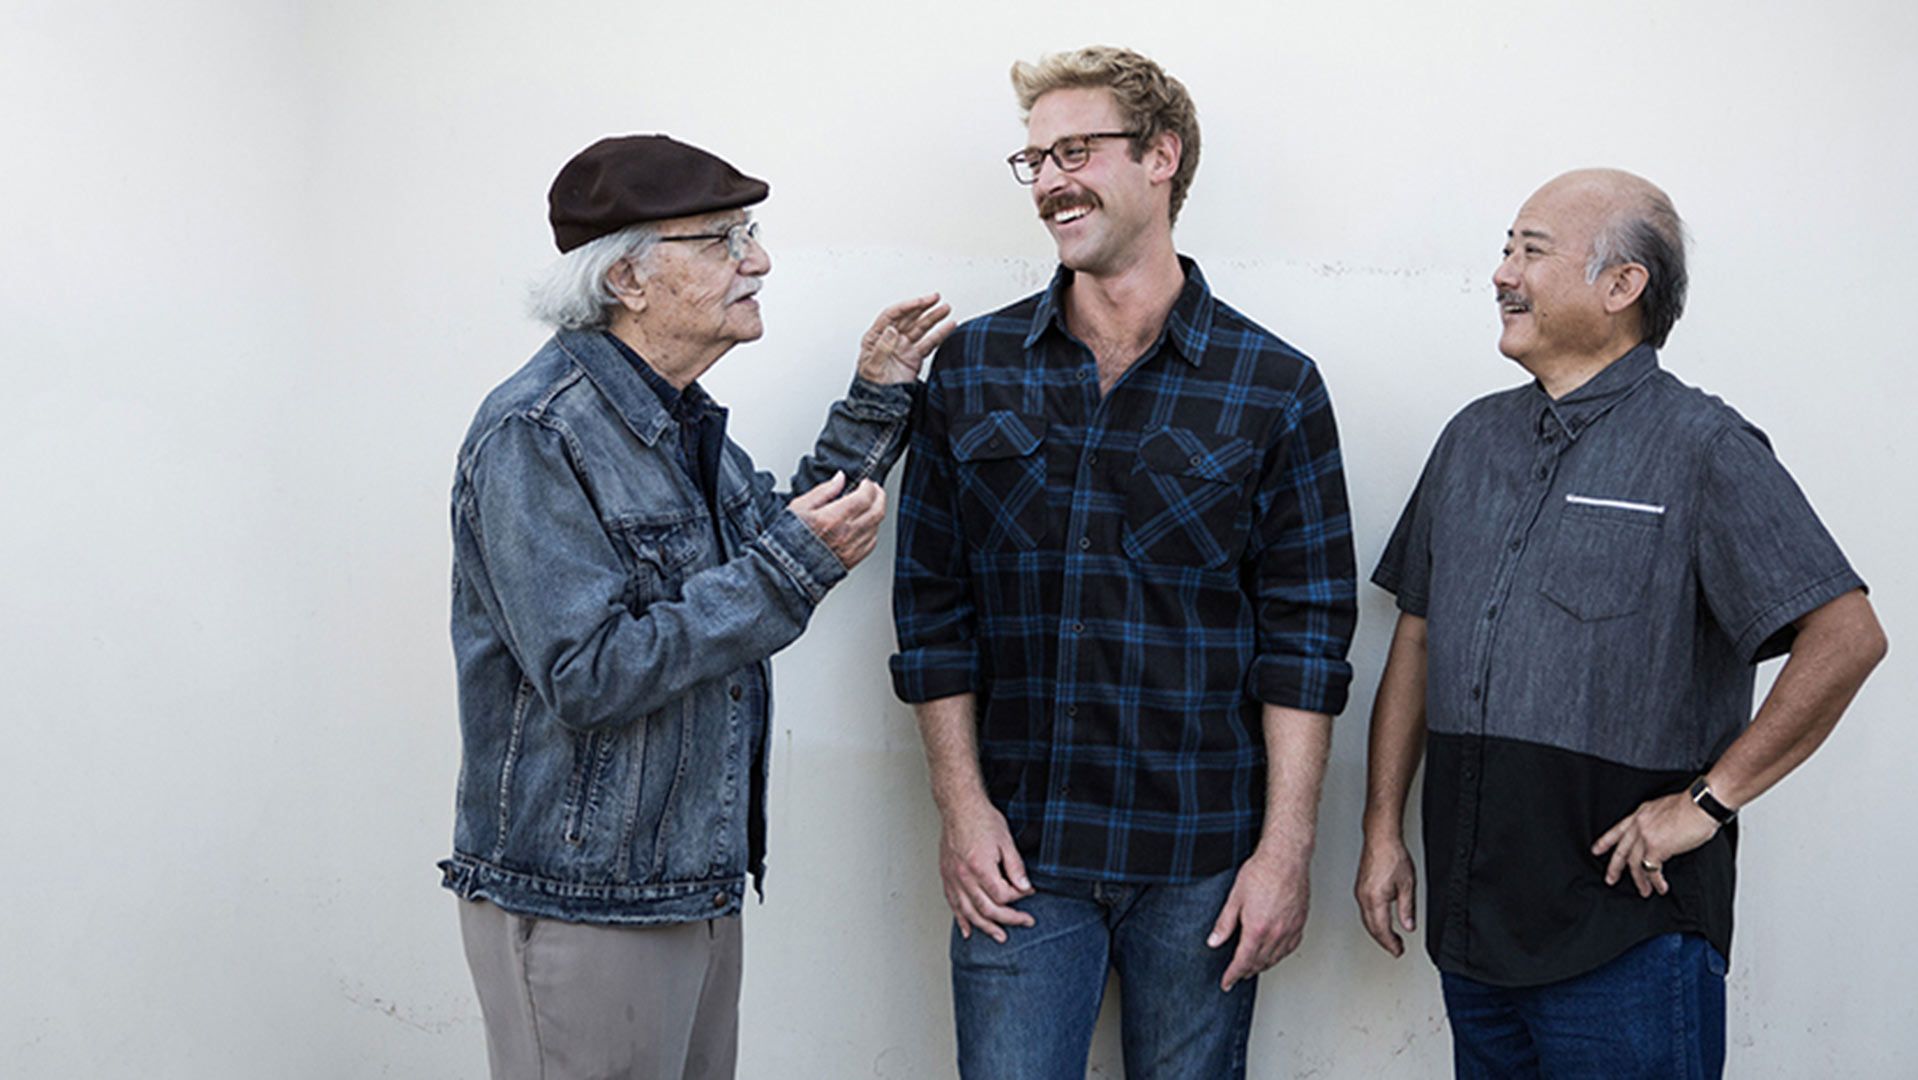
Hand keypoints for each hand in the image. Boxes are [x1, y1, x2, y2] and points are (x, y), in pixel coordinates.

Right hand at [788, 471, 885, 569]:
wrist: (788, 568)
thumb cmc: (789, 538)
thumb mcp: (800, 506)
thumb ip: (824, 490)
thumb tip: (840, 478)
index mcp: (833, 517)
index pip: (864, 497)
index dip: (869, 487)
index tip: (866, 482)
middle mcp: (846, 533)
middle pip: (877, 511)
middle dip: (879, 496)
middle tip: (875, 490)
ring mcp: (852, 548)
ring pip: (877, 526)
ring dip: (876, 512)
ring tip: (869, 505)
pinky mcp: (853, 559)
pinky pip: (872, 542)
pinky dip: (873, 530)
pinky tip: (865, 525)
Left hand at [857, 293, 955, 383]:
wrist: (880, 405)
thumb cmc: (871, 386)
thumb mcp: (872, 367)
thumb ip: (882, 348)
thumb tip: (891, 330)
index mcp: (875, 337)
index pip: (892, 315)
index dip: (907, 307)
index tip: (920, 302)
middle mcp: (890, 339)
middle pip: (908, 317)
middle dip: (922, 307)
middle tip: (935, 298)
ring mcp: (903, 347)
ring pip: (920, 327)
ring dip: (933, 317)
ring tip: (945, 309)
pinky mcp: (914, 357)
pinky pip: (928, 343)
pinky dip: (939, 335)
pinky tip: (949, 326)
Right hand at [937, 796, 1034, 942]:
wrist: (959, 807)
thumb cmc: (981, 819)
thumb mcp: (1006, 841)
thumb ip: (1015, 867)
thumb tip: (1024, 886)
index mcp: (980, 868)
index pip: (1003, 895)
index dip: (1019, 897)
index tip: (1029, 892)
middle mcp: (964, 877)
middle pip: (987, 910)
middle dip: (1008, 919)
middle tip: (1024, 922)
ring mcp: (953, 879)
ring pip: (969, 912)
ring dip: (985, 928)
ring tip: (999, 936)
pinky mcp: (947, 877)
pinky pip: (953, 904)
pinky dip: (961, 920)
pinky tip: (968, 930)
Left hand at [1208, 843, 1310, 991]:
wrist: (1286, 858)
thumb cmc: (1262, 872)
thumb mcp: (1235, 897)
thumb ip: (1224, 923)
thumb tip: (1214, 942)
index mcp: (1257, 929)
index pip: (1242, 962)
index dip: (1233, 975)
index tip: (1227, 983)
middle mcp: (1276, 933)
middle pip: (1260, 962)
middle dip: (1246, 971)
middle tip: (1237, 974)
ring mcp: (1290, 929)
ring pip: (1276, 958)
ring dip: (1263, 965)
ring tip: (1253, 966)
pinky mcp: (1300, 923)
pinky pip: (1291, 947)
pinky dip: (1280, 954)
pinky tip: (1275, 952)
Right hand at [1354, 834, 1417, 957]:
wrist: (1381, 839)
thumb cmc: (1393, 857)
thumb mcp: (1407, 885)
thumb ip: (1407, 909)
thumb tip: (1408, 926)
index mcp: (1375, 899)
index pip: (1382, 930)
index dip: (1390, 944)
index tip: (1398, 951)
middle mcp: (1364, 898)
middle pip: (1372, 928)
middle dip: (1384, 941)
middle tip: (1396, 948)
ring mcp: (1360, 893)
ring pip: (1367, 920)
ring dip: (1378, 932)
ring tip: (1390, 938)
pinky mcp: (1360, 888)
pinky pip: (1365, 911)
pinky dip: (1373, 921)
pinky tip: (1381, 921)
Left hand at [1592, 792, 1720, 897]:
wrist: (1701, 805)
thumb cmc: (1691, 806)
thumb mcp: (1664, 809)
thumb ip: (1655, 821)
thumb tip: (1658, 835)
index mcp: (1640, 814)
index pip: (1617, 829)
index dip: (1605, 841)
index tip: (1596, 850)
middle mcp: (1639, 824)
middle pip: (1621, 850)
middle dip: (1614, 867)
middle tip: (1610, 879)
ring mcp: (1645, 836)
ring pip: (1634, 863)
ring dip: (1640, 880)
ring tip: (1644, 891)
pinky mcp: (1656, 848)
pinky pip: (1651, 870)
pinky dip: (1656, 881)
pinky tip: (1660, 887)